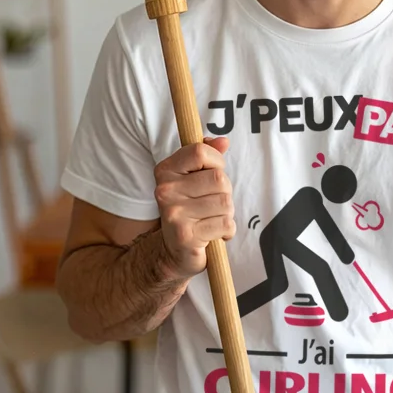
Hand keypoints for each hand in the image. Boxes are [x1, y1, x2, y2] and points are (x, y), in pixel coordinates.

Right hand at [153, 137, 234, 279]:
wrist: (174, 251)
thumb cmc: (190, 208)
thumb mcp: (195, 178)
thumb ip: (208, 156)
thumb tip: (223, 141)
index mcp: (165, 170)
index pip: (200, 151)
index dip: (216, 161)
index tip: (212, 173)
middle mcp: (165, 190)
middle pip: (218, 178)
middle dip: (225, 191)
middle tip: (212, 204)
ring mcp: (174, 214)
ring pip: (225, 201)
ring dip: (227, 212)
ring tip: (212, 218)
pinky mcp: (185, 236)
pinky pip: (226, 224)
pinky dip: (227, 230)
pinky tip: (214, 233)